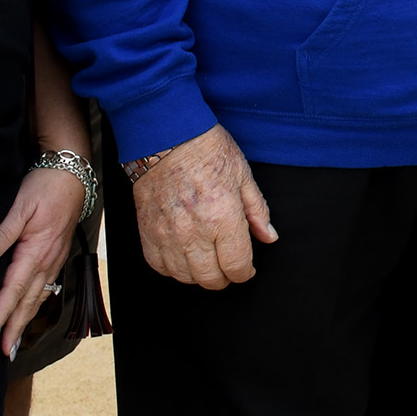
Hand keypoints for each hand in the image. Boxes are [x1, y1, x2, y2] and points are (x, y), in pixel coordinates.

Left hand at [0, 166, 85, 355]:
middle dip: (16, 327)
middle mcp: (48, 260)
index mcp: (36, 250)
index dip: (2, 312)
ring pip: (39, 296)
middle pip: (29, 301)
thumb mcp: (21, 205)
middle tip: (4, 351)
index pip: (15, 288)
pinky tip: (30, 311)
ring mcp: (54, 259)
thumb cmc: (46, 186)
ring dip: (26, 320)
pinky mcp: (56, 254)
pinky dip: (36, 304)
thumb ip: (2, 233)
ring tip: (15, 340)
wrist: (73, 173)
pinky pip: (45, 286)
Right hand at [130, 126, 274, 289]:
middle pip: (211, 278)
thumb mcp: (243, 174)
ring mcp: (167, 234)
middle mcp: (194, 231)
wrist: (165, 136)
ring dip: (198, 275)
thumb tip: (268, 236)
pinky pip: (159, 266)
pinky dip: (172, 269)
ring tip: (207, 261)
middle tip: (229, 266)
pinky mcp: (147, 232)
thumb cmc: (205, 149)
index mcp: (222, 217)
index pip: (236, 266)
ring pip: (184, 277)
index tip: (246, 269)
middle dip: (225, 277)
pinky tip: (183, 256)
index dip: (245, 273)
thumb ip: (257, 211)